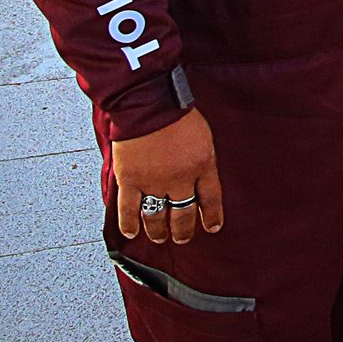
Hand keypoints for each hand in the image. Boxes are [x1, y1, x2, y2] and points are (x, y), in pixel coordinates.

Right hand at [112, 107, 224, 244]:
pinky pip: (129, 210)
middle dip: (184, 230)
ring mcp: (154, 182)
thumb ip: (201, 156)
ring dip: (159, 231)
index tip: (212, 227)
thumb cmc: (175, 109)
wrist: (147, 103)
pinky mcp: (130, 181)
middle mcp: (181, 180)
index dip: (212, 216)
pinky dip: (130, 224)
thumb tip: (199, 171)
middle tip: (182, 238)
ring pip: (158, 217)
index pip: (211, 199)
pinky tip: (131, 233)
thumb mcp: (202, 133)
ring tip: (160, 237)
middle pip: (185, 214)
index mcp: (203, 165)